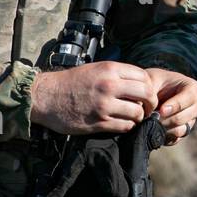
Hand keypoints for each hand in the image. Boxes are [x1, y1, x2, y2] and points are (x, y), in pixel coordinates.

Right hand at [29, 61, 157, 135]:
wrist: (47, 97)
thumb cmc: (71, 82)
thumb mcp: (95, 69)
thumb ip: (117, 74)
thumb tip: (139, 83)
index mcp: (110, 69)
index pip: (144, 76)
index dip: (150, 86)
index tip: (147, 93)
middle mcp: (110, 86)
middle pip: (146, 94)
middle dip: (150, 103)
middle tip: (147, 107)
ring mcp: (105, 105)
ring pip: (137, 113)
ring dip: (139, 117)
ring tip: (133, 117)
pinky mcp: (99, 122)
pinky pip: (125, 126)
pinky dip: (128, 126)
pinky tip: (123, 123)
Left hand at [145, 67, 196, 144]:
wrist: (154, 91)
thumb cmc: (155, 82)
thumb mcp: (153, 80)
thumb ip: (151, 92)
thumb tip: (149, 112)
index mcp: (194, 89)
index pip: (190, 98)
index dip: (175, 105)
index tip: (161, 110)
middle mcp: (196, 106)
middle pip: (183, 118)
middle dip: (165, 119)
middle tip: (151, 117)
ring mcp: (191, 121)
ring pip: (180, 130)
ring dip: (164, 128)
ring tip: (151, 122)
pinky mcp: (183, 132)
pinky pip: (175, 139)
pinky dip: (163, 136)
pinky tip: (154, 128)